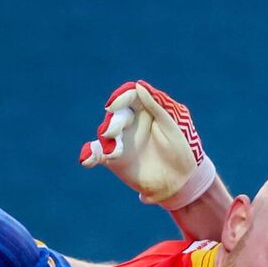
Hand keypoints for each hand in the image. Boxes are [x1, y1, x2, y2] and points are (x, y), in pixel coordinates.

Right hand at [78, 80, 215, 209]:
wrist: (181, 181)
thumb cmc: (181, 149)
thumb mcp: (172, 126)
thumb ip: (155, 106)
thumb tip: (138, 85)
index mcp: (145, 110)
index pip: (129, 96)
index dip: (120, 98)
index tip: (113, 105)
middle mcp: (130, 123)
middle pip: (115, 115)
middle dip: (113, 123)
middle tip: (112, 133)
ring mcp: (120, 140)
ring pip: (105, 134)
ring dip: (106, 141)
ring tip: (113, 153)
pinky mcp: (113, 159)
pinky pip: (96, 154)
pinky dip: (89, 155)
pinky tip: (86, 160)